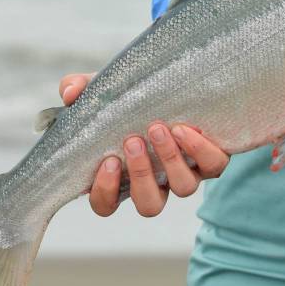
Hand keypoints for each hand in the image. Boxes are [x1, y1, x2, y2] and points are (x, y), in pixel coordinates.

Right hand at [58, 74, 229, 217]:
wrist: (175, 81)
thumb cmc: (130, 95)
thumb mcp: (102, 90)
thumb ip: (79, 88)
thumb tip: (70, 92)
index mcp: (121, 176)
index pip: (106, 204)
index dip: (105, 191)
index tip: (107, 162)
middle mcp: (156, 182)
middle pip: (149, 204)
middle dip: (140, 174)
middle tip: (133, 140)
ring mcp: (184, 173)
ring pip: (183, 188)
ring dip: (170, 160)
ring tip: (160, 128)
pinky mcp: (211, 159)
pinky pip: (214, 166)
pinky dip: (201, 150)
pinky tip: (186, 128)